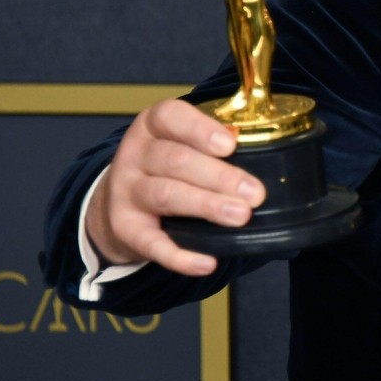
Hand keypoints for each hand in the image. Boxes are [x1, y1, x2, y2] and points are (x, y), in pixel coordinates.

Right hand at [85, 99, 263, 276]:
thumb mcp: (179, 143)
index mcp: (153, 127)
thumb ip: (214, 145)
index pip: (170, 117)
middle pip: (176, 161)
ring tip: (241, 216)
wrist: (113, 202)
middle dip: (219, 176)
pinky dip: (180, 256)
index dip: (200, 130)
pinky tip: (207, 263)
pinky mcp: (125, 228)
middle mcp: (135, 155)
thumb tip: (268, 157)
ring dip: (207, 206)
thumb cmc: (164, 167)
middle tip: (255, 192)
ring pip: (167, 195)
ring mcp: (126, 192)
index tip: (230, 145)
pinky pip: (151, 244)